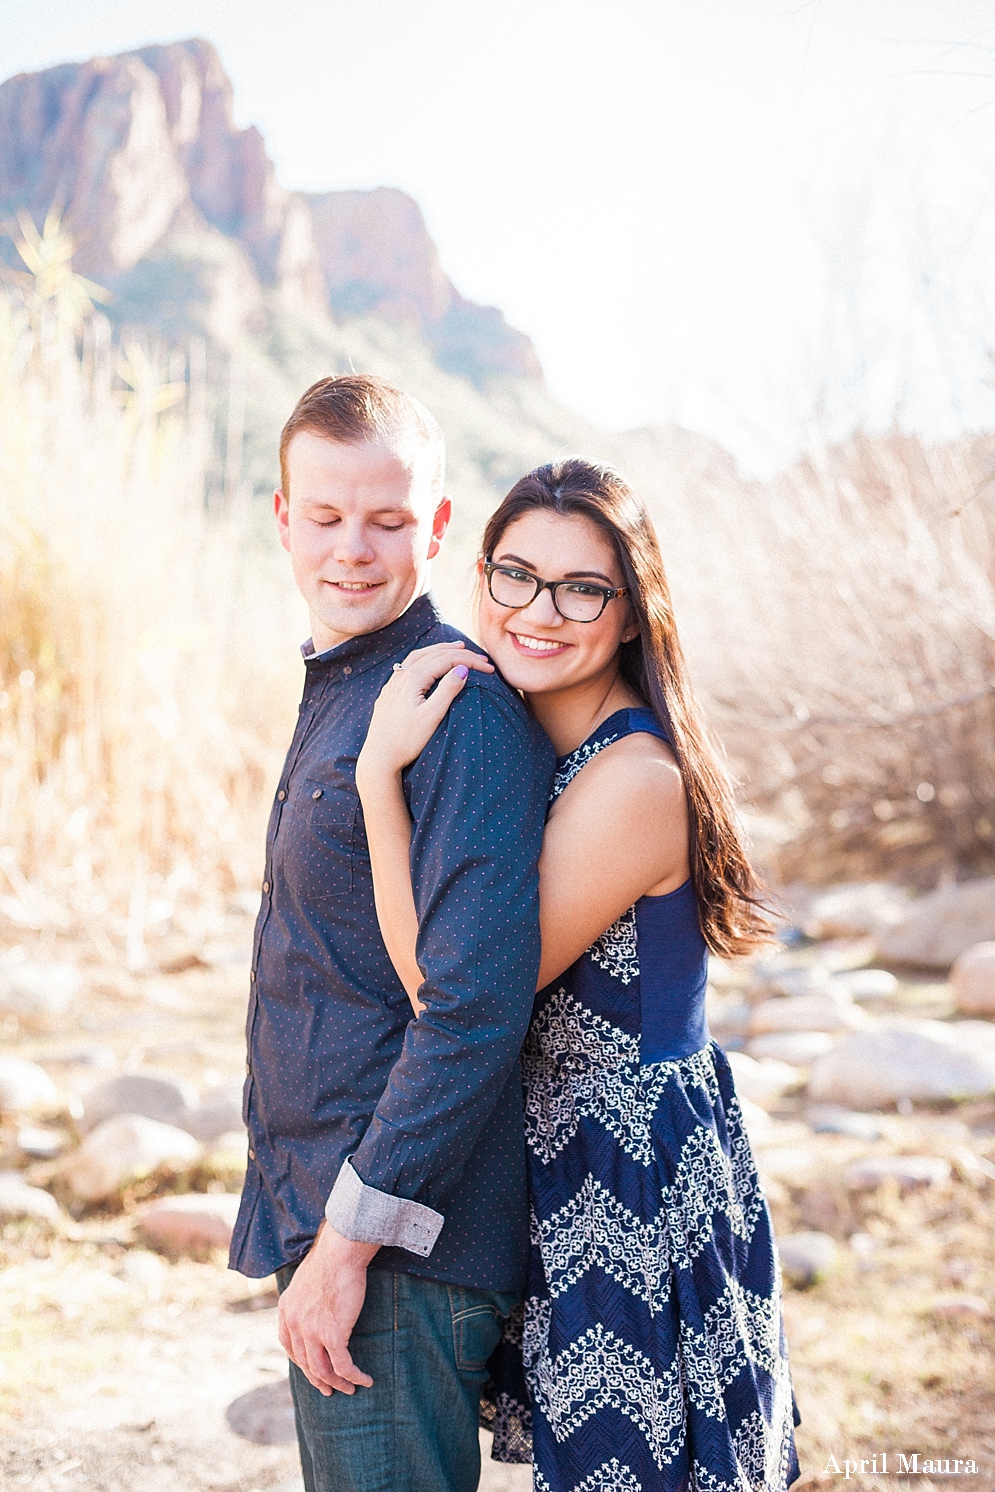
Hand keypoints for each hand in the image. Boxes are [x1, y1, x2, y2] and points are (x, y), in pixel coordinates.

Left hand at [277, 1223, 378, 1395]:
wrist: (340, 1252)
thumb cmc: (330, 1258)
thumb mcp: (306, 1279)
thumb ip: (305, 1296)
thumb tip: (314, 1303)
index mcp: (286, 1309)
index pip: (289, 1346)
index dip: (301, 1361)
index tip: (312, 1369)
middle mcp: (294, 1324)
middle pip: (304, 1363)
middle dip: (318, 1379)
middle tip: (329, 1389)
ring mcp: (311, 1332)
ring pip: (323, 1370)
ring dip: (337, 1383)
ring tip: (350, 1388)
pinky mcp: (333, 1335)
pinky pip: (343, 1365)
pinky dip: (354, 1376)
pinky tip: (365, 1380)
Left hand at [356, 642, 493, 784]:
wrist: (379, 757)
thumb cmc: (407, 741)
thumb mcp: (432, 716)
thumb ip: (447, 690)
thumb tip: (462, 669)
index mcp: (414, 679)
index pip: (447, 660)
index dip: (471, 662)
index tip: (490, 668)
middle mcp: (401, 676)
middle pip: (434, 654)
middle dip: (460, 653)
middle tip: (481, 657)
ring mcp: (393, 684)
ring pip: (419, 656)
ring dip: (440, 650)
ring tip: (457, 648)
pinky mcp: (389, 693)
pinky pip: (408, 666)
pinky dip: (425, 658)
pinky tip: (429, 664)